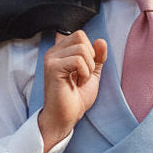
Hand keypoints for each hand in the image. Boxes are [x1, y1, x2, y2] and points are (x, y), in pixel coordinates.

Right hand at [38, 31, 106, 151]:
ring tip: (80, 80)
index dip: (91, 51)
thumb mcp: (92, 73)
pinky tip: (76, 83)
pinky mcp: (53, 67)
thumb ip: (97, 57)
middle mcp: (53, 52)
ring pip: (81, 48)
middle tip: (83, 75)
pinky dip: (84, 72)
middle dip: (90, 57)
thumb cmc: (76, 97)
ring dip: (88, 67)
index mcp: (60, 51)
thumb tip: (101, 41)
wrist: (66, 117)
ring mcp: (51, 59)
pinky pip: (78, 60)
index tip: (85, 70)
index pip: (80, 35)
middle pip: (81, 37)